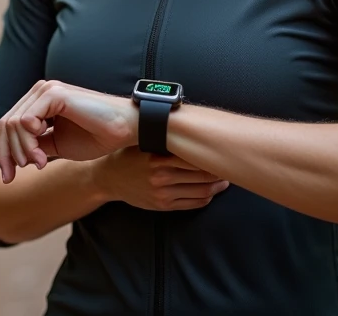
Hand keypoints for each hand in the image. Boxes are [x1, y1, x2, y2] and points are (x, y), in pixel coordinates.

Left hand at [0, 80, 136, 182]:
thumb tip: (12, 157)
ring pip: (13, 123)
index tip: (8, 178)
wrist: (124, 130)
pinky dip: (29, 142)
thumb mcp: (57, 145)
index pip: (9, 125)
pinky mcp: (55, 94)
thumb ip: (35, 146)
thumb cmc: (96, 136)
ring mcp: (47, 91)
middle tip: (18, 174)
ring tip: (40, 164)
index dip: (4, 152)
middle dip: (8, 154)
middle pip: (6, 124)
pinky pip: (26, 121)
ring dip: (22, 151)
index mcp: (40, 102)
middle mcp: (41, 92)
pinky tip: (43, 156)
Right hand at [92, 148, 229, 210]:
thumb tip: (193, 130)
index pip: (196, 160)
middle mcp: (162, 177)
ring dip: (216, 187)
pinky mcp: (163, 206)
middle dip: (219, 173)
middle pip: (202, 176)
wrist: (109, 178)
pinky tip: (211, 192)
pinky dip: (206, 198)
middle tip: (229, 167)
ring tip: (224, 180)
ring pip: (201, 192)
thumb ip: (166, 139)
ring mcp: (163, 194)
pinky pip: (192, 204)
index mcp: (159, 158)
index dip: (213, 158)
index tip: (222, 154)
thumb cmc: (129, 155)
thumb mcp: (144, 143)